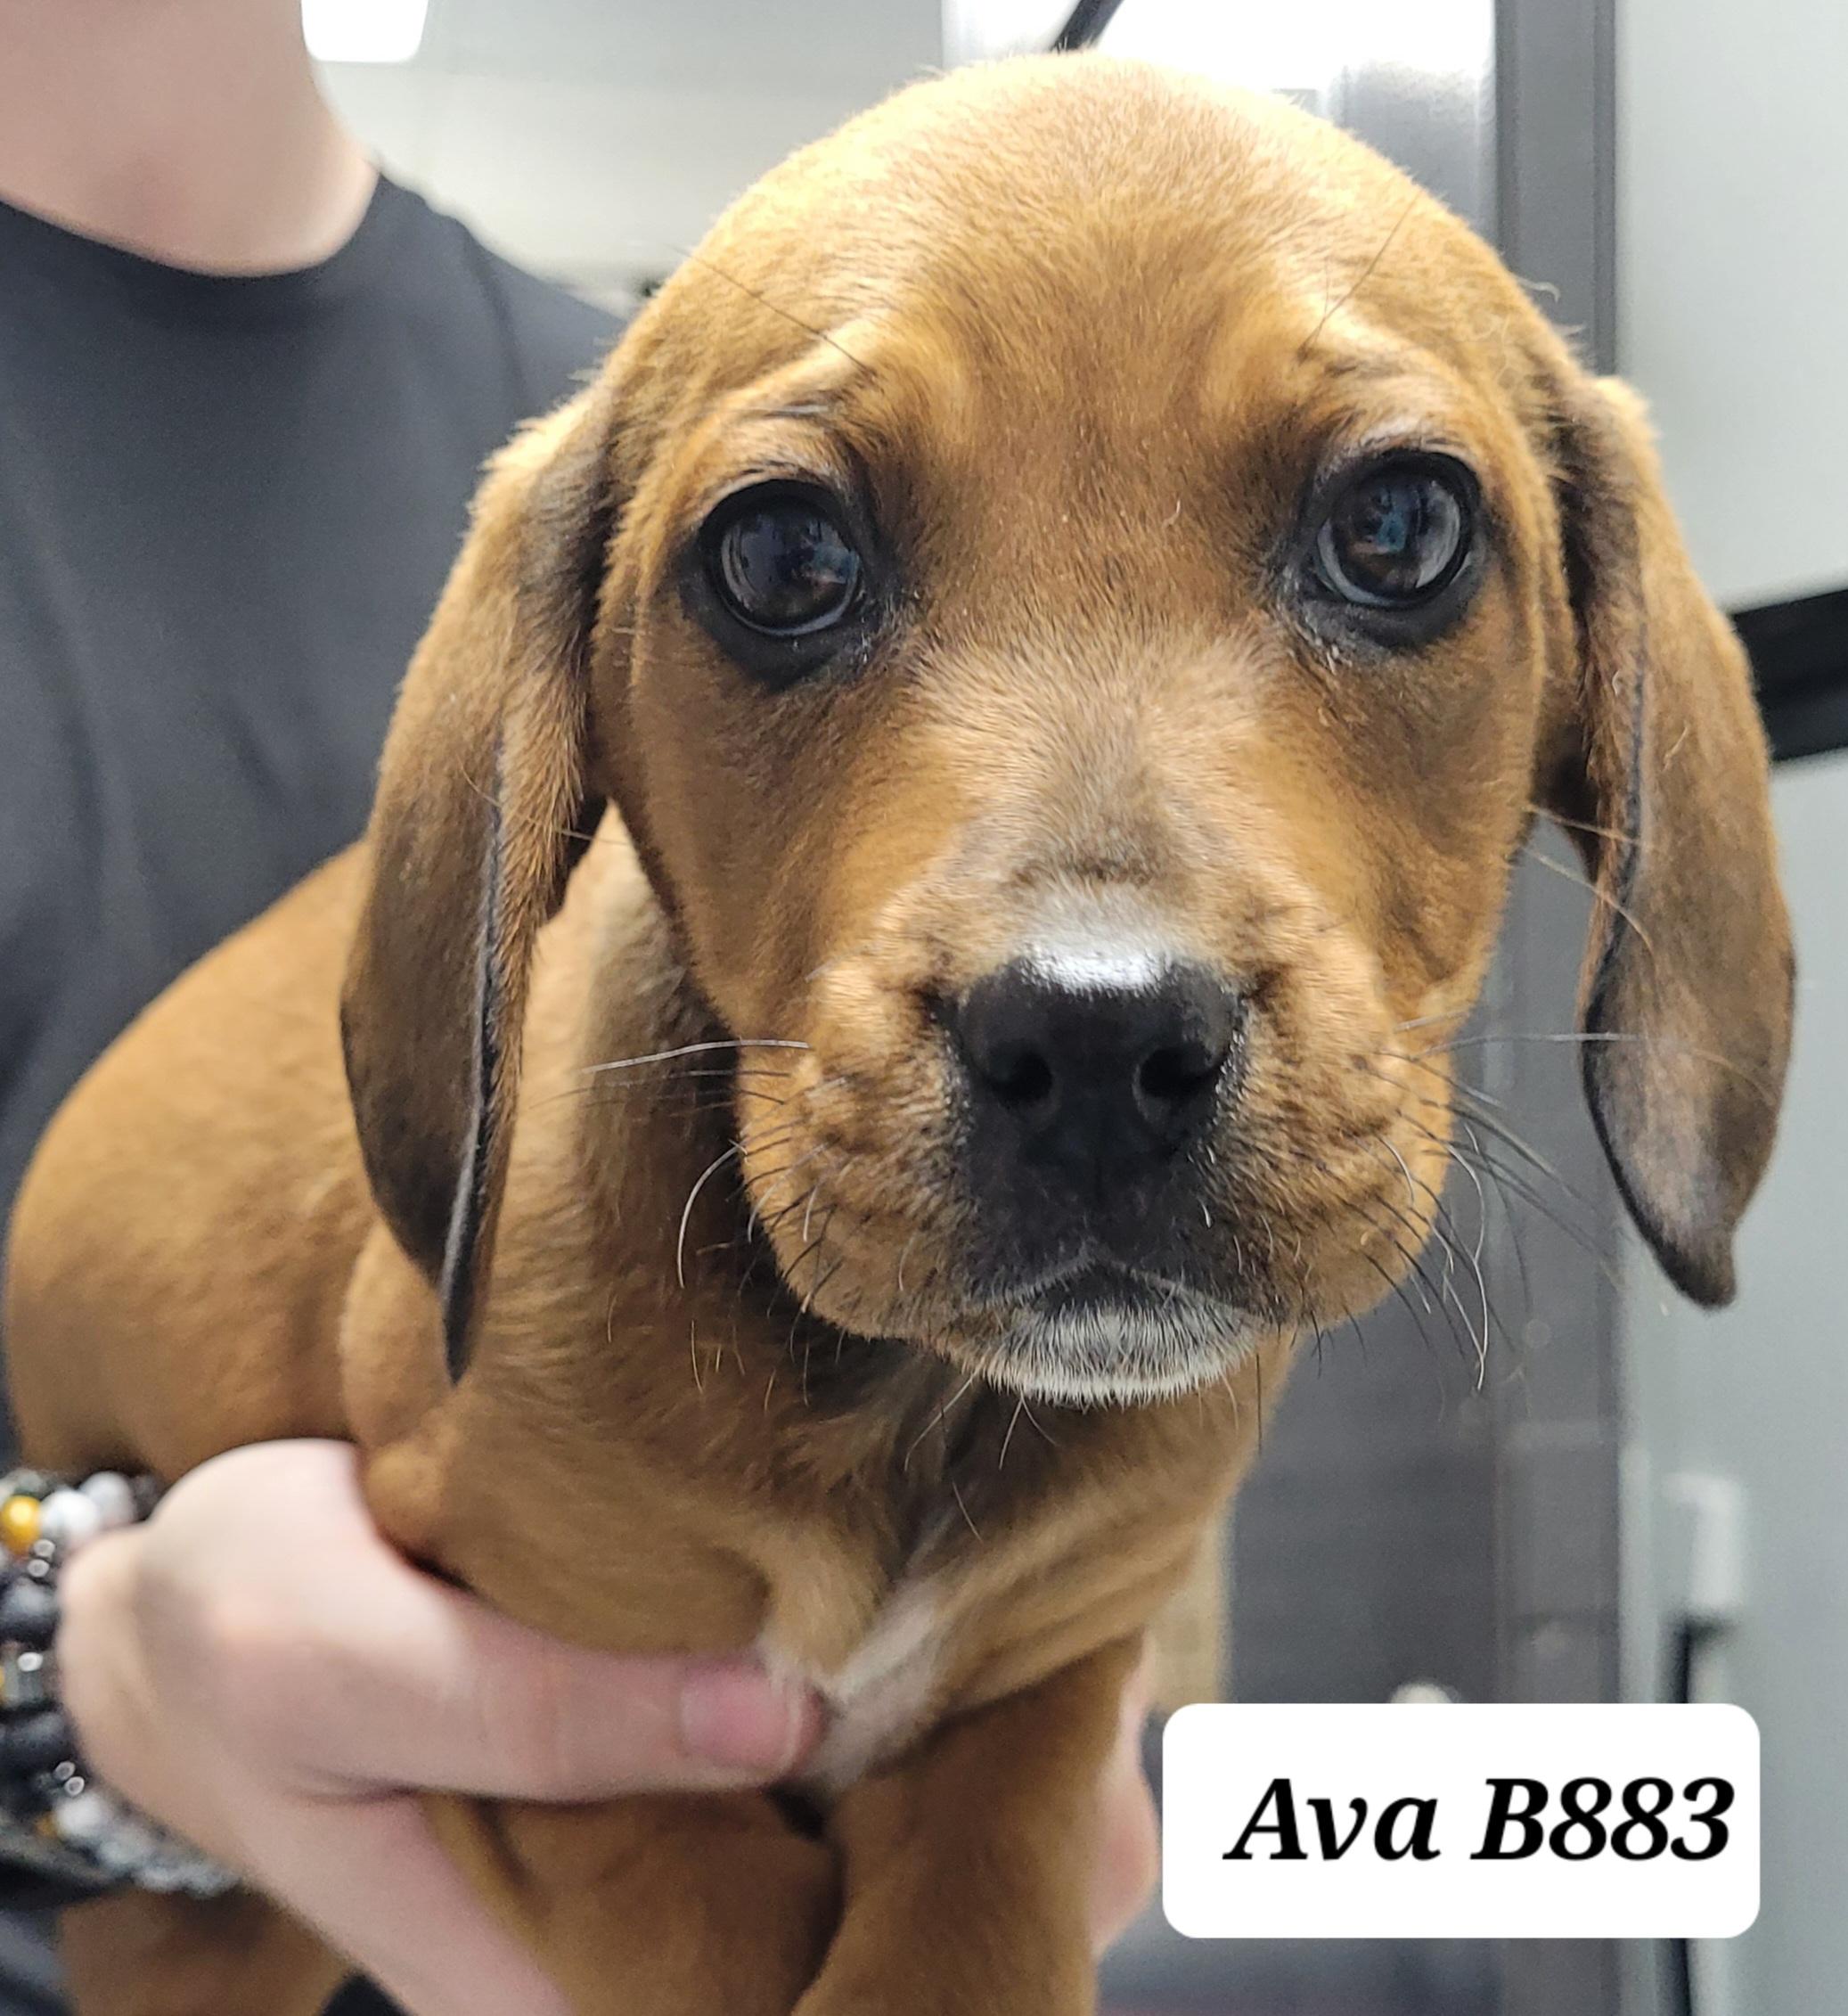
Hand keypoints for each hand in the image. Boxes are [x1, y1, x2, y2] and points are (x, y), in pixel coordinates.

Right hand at [59, 1439, 1160, 2011]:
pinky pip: (804, 1751)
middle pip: (852, 1936)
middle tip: (1106, 1729)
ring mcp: (655, 1846)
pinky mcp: (658, 1754)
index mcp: (563, 1977)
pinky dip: (892, 1697)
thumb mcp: (342, 1654)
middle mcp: (636, 1935)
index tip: (1060, 1809)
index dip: (940, 1928)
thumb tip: (779, 1707)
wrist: (172, 1620)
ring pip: (849, 1841)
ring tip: (1073, 1668)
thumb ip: (537, 1702)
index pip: (786, 2000)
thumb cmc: (239, 1640)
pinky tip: (971, 1624)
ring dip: (963, 1765)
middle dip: (993, 1851)